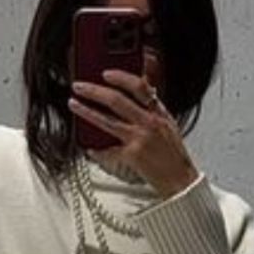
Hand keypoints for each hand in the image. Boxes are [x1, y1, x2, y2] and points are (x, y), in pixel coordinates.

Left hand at [68, 68, 201, 198]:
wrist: (180, 180)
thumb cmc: (174, 155)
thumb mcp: (169, 124)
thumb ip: (154, 106)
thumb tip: (145, 88)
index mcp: (159, 113)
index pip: (140, 87)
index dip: (120, 77)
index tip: (106, 74)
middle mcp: (149, 123)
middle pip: (117, 100)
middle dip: (94, 91)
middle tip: (79, 87)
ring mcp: (139, 139)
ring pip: (107, 121)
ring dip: (87, 111)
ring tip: (74, 104)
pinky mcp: (132, 156)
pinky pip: (109, 151)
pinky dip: (97, 151)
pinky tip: (90, 148)